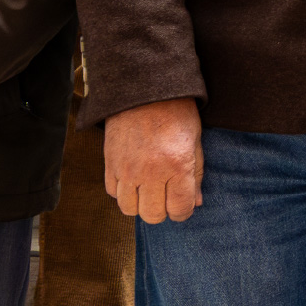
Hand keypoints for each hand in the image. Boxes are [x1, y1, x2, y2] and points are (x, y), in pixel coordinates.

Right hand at [105, 98, 204, 223]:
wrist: (145, 89)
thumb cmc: (177, 114)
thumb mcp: (195, 141)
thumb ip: (196, 176)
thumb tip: (195, 204)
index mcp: (177, 165)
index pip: (179, 209)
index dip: (183, 211)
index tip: (183, 204)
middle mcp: (150, 172)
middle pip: (153, 216)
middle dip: (162, 210)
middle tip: (166, 195)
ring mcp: (126, 169)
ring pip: (130, 210)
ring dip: (140, 204)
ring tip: (148, 188)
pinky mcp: (109, 163)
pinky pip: (113, 193)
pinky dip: (123, 191)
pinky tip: (133, 178)